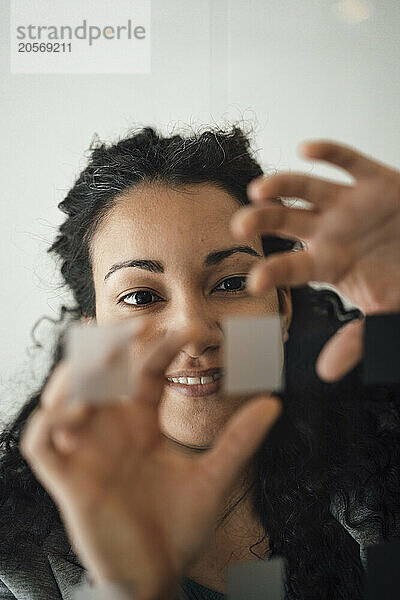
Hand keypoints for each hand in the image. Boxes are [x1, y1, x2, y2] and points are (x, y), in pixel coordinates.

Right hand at [20, 325, 280, 599]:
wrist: (160, 576)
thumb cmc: (179, 528)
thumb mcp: (213, 478)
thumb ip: (239, 440)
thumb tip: (274, 403)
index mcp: (142, 424)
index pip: (144, 372)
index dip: (162, 347)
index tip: (191, 331)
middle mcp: (111, 430)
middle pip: (98, 374)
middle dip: (110, 346)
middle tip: (136, 327)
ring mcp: (87, 453)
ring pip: (62, 399)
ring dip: (74, 376)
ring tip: (99, 362)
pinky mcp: (68, 481)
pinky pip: (40, 444)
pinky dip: (48, 422)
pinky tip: (73, 412)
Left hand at [231, 140, 399, 380]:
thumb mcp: (384, 316)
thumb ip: (356, 341)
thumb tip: (326, 372)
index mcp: (328, 263)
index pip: (291, 268)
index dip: (272, 272)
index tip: (252, 282)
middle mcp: (329, 231)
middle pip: (284, 222)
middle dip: (261, 221)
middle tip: (239, 225)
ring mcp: (349, 204)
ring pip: (305, 189)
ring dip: (281, 186)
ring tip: (260, 189)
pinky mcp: (374, 180)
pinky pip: (347, 161)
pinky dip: (328, 152)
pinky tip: (306, 149)